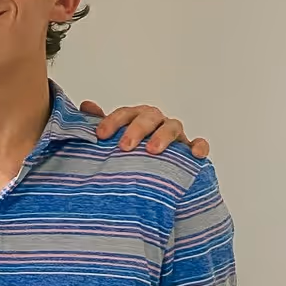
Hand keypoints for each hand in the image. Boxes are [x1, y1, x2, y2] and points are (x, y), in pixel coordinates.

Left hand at [81, 101, 209, 158]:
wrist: (153, 180)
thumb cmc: (132, 154)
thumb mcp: (115, 140)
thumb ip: (101, 124)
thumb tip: (86, 106)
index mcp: (136, 118)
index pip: (125, 113)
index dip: (112, 121)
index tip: (100, 135)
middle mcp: (156, 122)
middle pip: (148, 117)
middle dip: (136, 129)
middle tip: (124, 147)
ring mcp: (175, 135)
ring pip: (172, 126)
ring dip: (163, 136)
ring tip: (152, 150)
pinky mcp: (190, 150)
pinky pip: (199, 144)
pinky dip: (199, 146)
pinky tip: (195, 155)